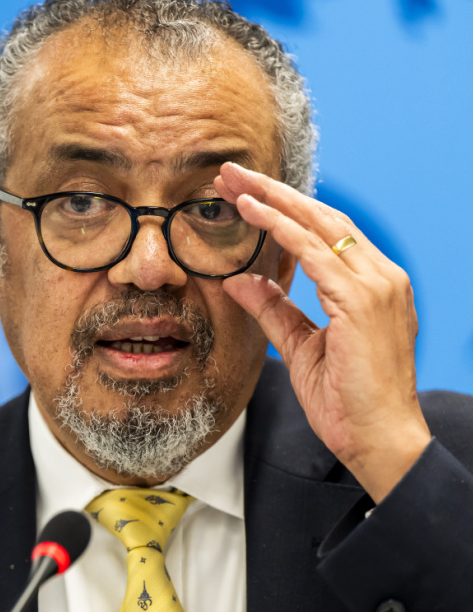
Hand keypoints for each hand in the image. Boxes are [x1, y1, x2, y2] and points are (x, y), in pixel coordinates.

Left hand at [215, 162, 430, 502]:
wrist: (378, 439)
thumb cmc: (346, 400)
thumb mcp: (300, 346)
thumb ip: (274, 310)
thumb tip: (240, 281)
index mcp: (373, 285)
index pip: (325, 232)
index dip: (283, 208)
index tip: (243, 193)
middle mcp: (381, 276)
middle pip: (321, 217)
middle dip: (273, 191)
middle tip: (230, 172)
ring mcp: (377, 285)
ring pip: (318, 225)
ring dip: (271, 200)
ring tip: (232, 182)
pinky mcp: (363, 300)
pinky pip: (315, 253)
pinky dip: (281, 228)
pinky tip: (252, 213)